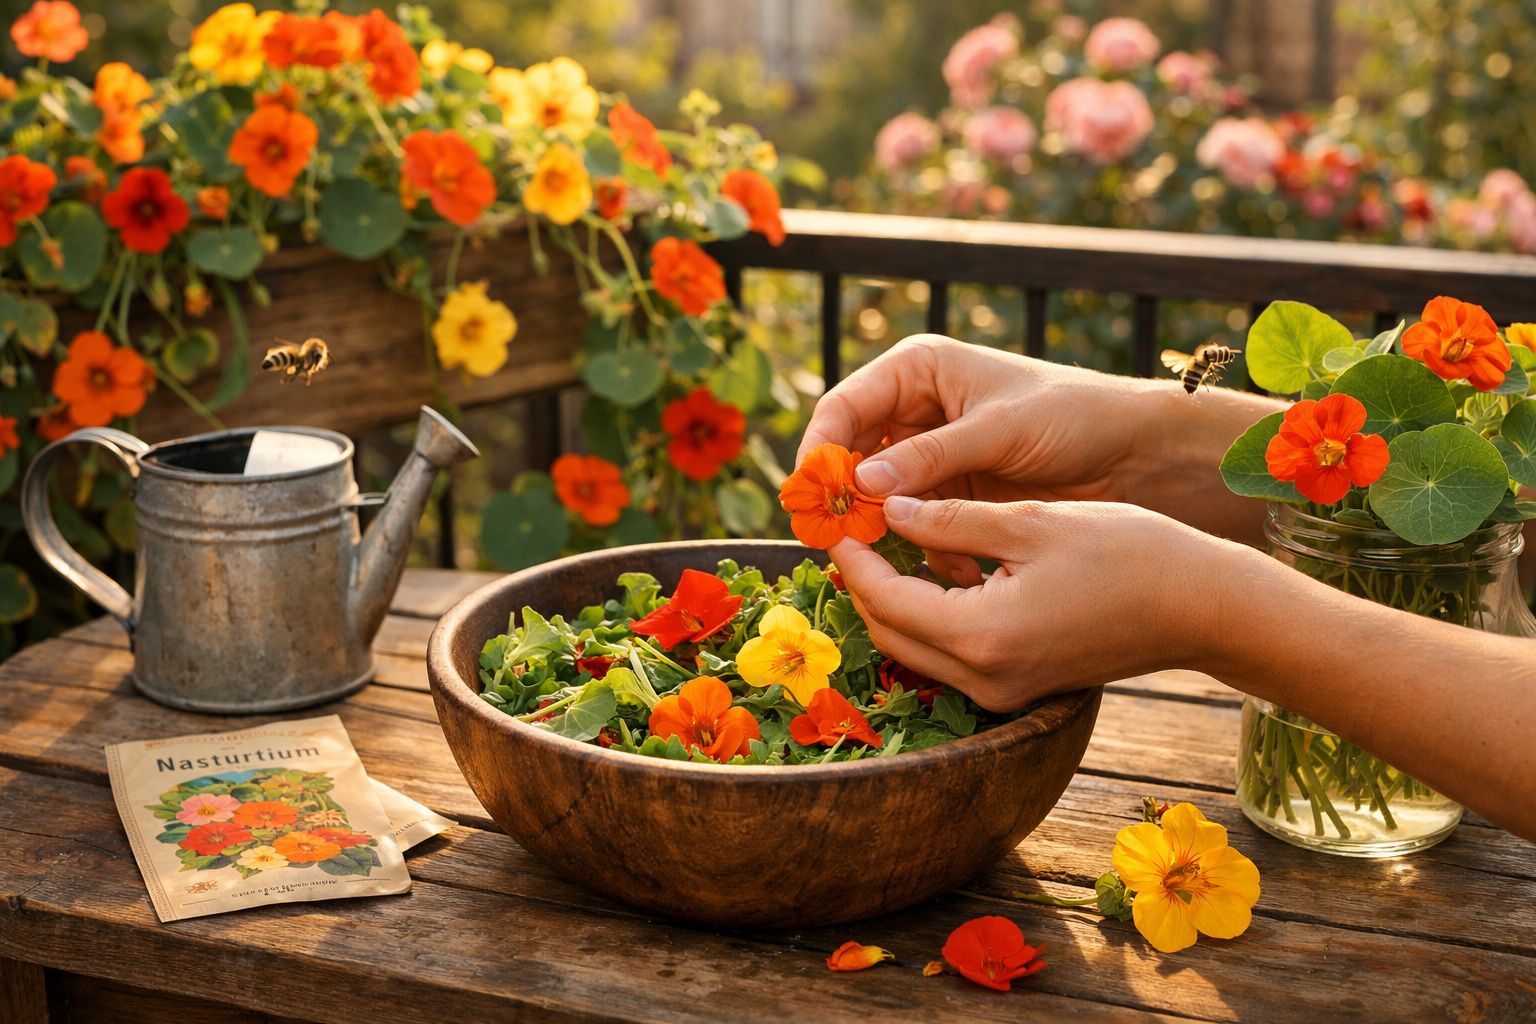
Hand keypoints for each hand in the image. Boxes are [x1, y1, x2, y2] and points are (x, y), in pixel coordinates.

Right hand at [800, 333, 1282, 562]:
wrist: (1136, 452)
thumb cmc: (1074, 415)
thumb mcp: (999, 430)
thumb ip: (930, 457)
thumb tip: (861, 486)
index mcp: (917, 371)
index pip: (843, 408)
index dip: (819, 452)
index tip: (811, 497)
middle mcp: (915, 411)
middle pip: (852, 458)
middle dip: (848, 502)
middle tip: (842, 544)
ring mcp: (932, 456)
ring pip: (881, 499)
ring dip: (889, 532)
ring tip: (902, 561)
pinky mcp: (953, 494)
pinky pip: (917, 524)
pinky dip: (926, 548)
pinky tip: (953, 567)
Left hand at [830, 496, 1238, 709]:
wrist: (1202, 606)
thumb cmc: (1128, 552)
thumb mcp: (1029, 522)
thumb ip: (950, 519)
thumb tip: (890, 508)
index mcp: (981, 636)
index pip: (884, 600)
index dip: (855, 558)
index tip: (840, 519)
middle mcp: (984, 678)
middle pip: (890, 635)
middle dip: (864, 584)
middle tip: (855, 531)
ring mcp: (1002, 693)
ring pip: (915, 652)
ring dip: (894, 602)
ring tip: (887, 544)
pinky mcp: (1018, 690)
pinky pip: (950, 657)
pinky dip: (929, 619)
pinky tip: (932, 573)